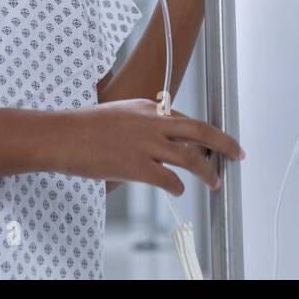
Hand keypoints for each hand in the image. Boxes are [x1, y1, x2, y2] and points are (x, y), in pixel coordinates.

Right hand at [57, 99, 244, 196]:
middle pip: (199, 130)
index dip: (204, 133)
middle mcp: (152, 122)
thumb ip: (141, 122)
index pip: (186, 119)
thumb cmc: (84, 127)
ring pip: (190, 157)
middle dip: (223, 142)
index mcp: (147, 107)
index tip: (214, 142)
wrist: (61, 136)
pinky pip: (168, 178)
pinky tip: (179, 190)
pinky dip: (178, 186)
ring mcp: (145, 144)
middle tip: (238, 153)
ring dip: (207, 171)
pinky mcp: (136, 166)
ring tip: (215, 181)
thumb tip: (157, 137)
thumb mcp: (119, 114)